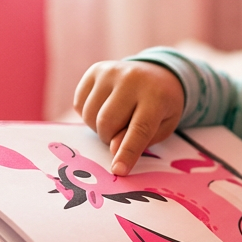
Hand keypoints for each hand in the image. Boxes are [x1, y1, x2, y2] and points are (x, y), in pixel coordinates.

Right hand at [74, 60, 183, 174]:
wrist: (157, 73)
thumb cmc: (161, 107)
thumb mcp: (162, 127)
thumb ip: (141, 140)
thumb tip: (113, 150)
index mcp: (156, 96)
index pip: (139, 129)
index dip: (127, 153)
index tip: (118, 171)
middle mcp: (131, 80)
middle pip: (107, 123)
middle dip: (110, 139)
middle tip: (121, 135)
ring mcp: (111, 72)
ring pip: (90, 115)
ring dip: (98, 128)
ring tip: (115, 120)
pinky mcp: (95, 70)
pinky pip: (79, 103)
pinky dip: (88, 114)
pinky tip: (104, 108)